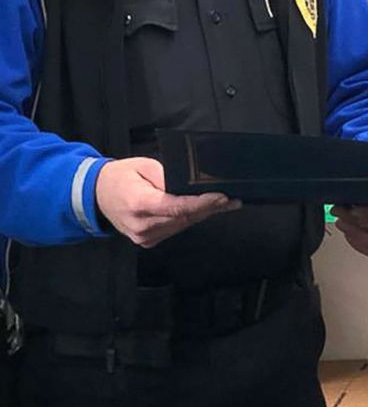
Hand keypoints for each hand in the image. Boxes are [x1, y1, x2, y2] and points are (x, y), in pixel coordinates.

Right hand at [95, 157, 239, 247]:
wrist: (96, 195)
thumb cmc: (121, 177)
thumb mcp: (144, 166)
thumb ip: (167, 177)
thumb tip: (188, 185)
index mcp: (139, 204)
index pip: (176, 207)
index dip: (201, 204)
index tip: (222, 198)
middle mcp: (142, 225)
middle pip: (183, 218)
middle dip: (209, 208)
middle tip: (232, 199)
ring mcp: (144, 237)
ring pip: (182, 225)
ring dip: (204, 214)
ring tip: (227, 204)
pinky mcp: (148, 241)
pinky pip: (175, 229)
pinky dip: (191, 219)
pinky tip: (208, 211)